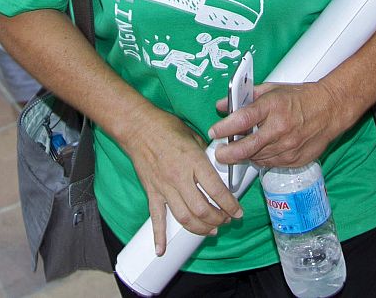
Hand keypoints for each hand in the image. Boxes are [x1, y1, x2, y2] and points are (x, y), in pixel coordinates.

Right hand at [121, 108, 242, 256]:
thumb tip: (218, 168)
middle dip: (217, 219)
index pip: (217, 190)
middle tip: (225, 220)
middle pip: (202, 209)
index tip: (238, 212)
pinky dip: (158, 235)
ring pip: (184, 217)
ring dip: (199, 228)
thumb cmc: (166, 128)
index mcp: (193, 161)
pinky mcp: (152, 191)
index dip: (230, 205)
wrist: (138, 127)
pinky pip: (156, 217)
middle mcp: (179, 177)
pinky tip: (161, 249)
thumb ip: (206, 156)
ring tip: (211, 230)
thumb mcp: (194, 136)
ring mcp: (164, 186)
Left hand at [211, 80, 357, 171]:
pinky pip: (270, 163)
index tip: (215, 132)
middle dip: (229, 153)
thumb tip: (222, 105)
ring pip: (257, 158)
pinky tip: (260, 151)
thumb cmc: (301, 98)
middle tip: (219, 154)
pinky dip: (261, 159)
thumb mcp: (272, 89)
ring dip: (245, 156)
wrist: (330, 110)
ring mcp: (288, 146)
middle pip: (248, 147)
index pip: (244, 119)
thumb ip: (245, 98)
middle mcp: (280, 128)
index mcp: (273, 106)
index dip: (226, 128)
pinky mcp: (294, 160)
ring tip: (239, 150)